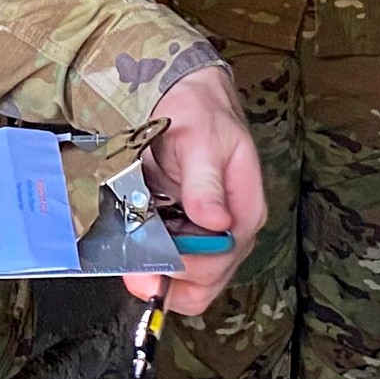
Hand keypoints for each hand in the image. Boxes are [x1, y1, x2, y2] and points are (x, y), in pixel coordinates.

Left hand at [125, 66, 264, 316]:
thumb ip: (205, 184)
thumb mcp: (201, 141)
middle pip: (211, 278)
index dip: (191, 267)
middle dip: (174, 282)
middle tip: (135, 273)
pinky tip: (140, 258)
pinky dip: (159, 268)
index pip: (225, 256)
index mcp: (246, 208)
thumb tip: (216, 221)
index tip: (158, 261)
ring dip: (165, 279)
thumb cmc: (200, 113)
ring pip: (196, 280)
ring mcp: (214, 233)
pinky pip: (181, 265)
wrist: (187, 96)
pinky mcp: (193, 232)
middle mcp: (235, 228)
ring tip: (133, 269)